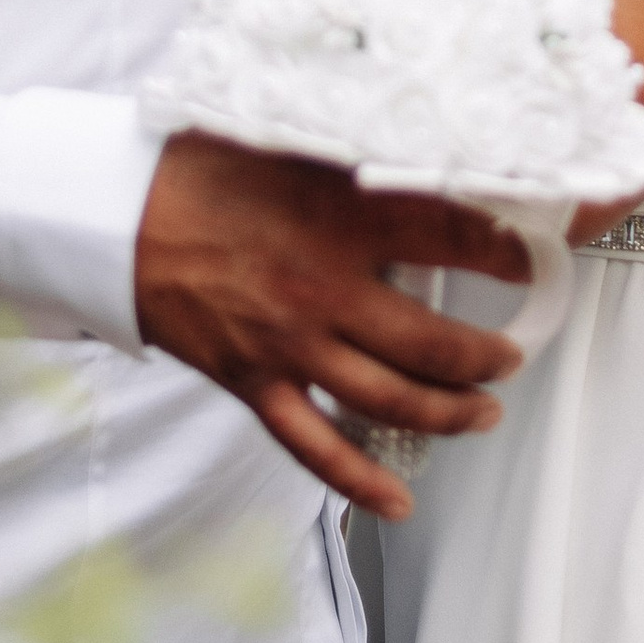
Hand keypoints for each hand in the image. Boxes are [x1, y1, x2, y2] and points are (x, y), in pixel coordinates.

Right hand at [134, 132, 530, 519]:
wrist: (111, 218)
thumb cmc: (194, 171)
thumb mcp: (287, 140)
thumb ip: (356, 153)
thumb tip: (422, 146)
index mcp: (341, 218)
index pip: (452, 236)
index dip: (504, 254)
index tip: (532, 260)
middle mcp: (325, 290)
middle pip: (432, 342)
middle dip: (485, 356)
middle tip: (510, 354)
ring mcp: (290, 346)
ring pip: (390, 400)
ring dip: (449, 412)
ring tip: (483, 410)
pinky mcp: (254, 383)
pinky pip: (315, 447)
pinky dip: (360, 480)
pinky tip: (398, 501)